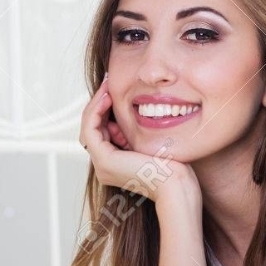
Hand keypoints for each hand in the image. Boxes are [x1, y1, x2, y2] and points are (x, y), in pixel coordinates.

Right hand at [79, 76, 200, 205]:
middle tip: (108, 81)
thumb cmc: (173, 168)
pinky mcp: (104, 160)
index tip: (114, 89)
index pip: (102, 132)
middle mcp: (104, 167)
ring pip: (89, 127)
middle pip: (93, 128)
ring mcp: (102, 165)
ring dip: (96, 104)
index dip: (105, 110)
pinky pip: (91, 129)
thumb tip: (135, 109)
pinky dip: (96, 111)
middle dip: (99, 103)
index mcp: (114, 165)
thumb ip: (137, 132)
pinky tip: (107, 97)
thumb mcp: (151, 143)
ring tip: (107, 86)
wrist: (176, 185)